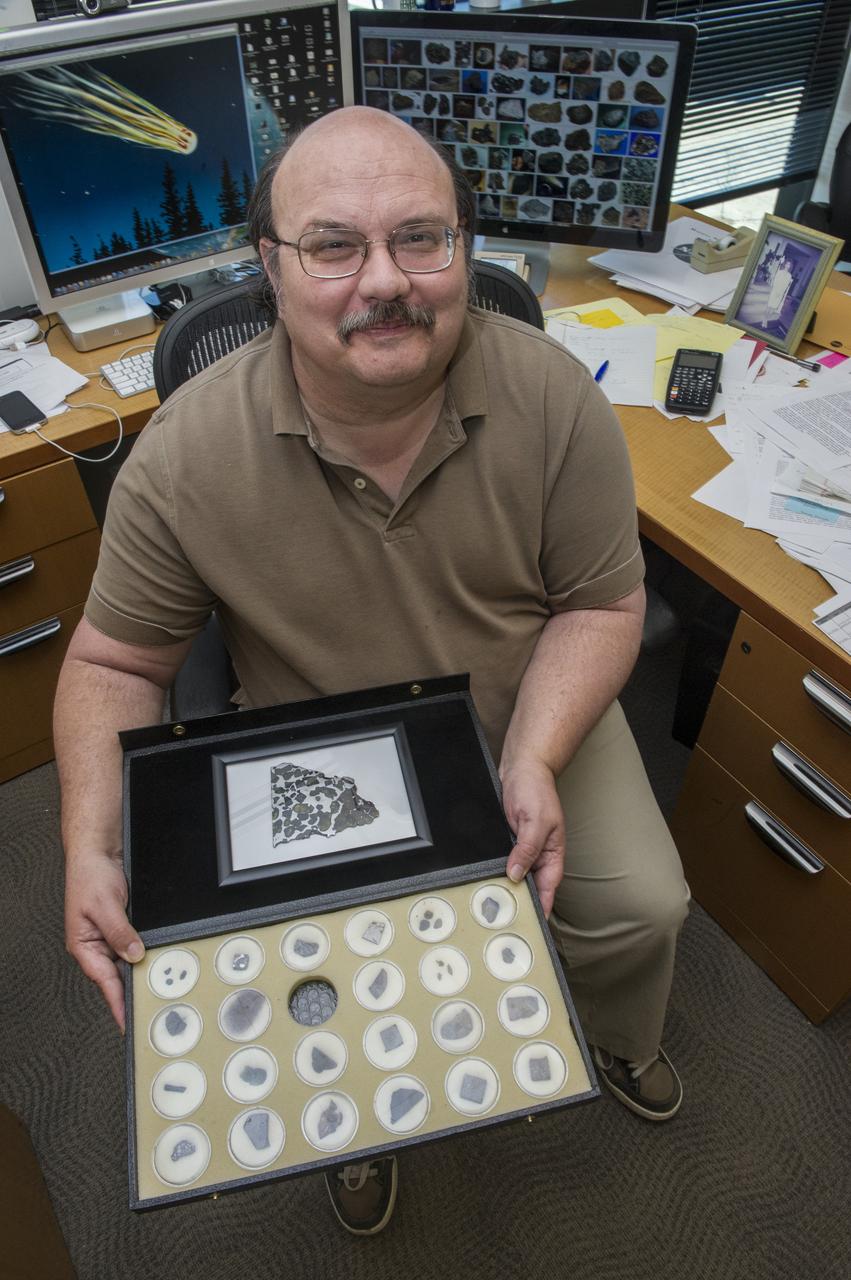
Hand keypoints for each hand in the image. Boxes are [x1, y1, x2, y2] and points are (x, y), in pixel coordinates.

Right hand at [64, 852, 144, 1032]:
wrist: (97, 852)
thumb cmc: (89, 875)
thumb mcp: (105, 905)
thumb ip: (120, 931)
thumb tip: (134, 954)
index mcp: (84, 945)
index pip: (104, 981)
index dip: (117, 1002)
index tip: (128, 1021)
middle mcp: (96, 945)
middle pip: (117, 976)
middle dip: (132, 990)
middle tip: (152, 1007)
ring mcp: (110, 937)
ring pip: (127, 962)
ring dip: (141, 969)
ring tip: (160, 984)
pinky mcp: (122, 927)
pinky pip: (134, 946)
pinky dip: (145, 952)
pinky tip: (157, 956)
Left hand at [499, 760, 564, 916]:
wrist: (522, 767)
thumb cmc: (536, 789)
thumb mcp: (535, 821)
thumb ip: (527, 849)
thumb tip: (517, 874)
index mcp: (552, 852)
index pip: (549, 886)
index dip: (543, 905)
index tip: (534, 923)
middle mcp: (538, 853)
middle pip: (531, 884)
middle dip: (521, 899)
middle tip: (505, 917)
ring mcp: (522, 847)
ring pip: (515, 874)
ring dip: (506, 885)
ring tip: (492, 902)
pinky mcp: (508, 840)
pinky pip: (503, 860)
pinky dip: (496, 869)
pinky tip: (485, 877)